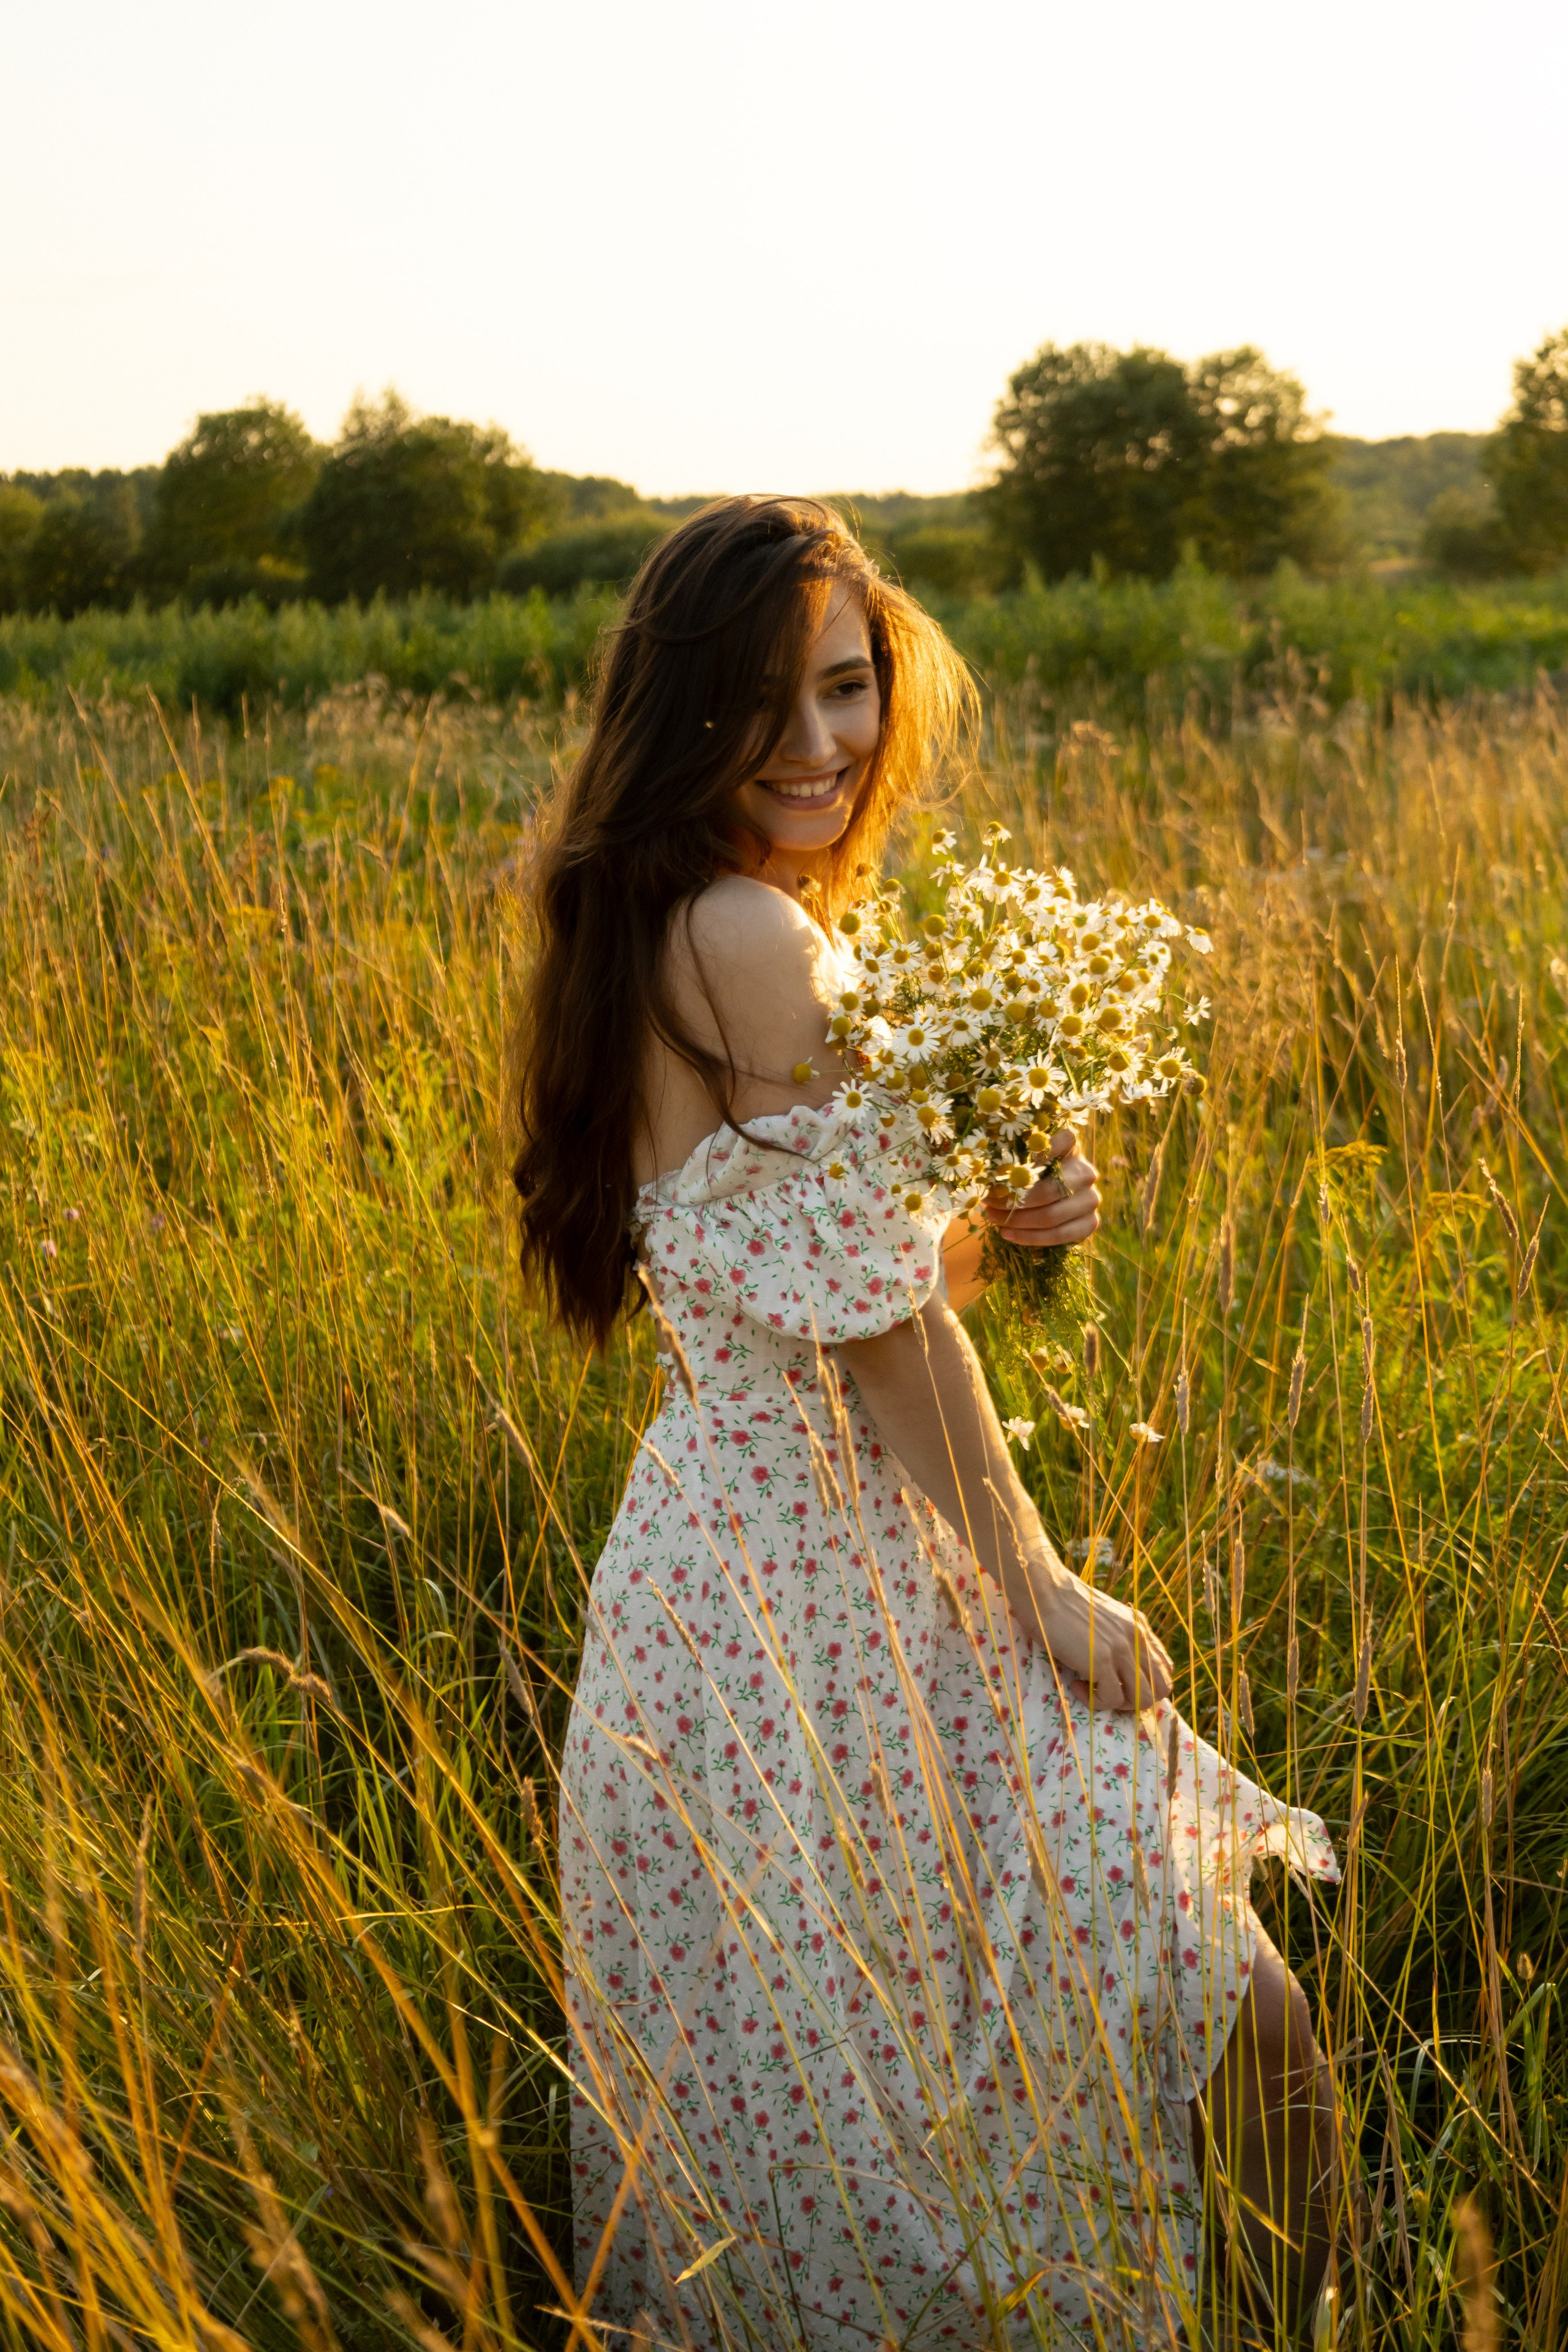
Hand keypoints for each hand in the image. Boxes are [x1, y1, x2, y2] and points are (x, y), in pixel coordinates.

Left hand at [984, 1129, 1099, 1249]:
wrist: (1057, 1200)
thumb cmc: (1034, 1174)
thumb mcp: (1026, 1158)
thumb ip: (1016, 1156)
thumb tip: (988, 1169)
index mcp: (1073, 1149)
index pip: (1062, 1141)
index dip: (1039, 1150)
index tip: (1010, 1163)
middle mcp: (1086, 1173)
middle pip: (1047, 1192)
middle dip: (1013, 1201)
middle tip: (988, 1202)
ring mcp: (1091, 1200)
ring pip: (1050, 1217)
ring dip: (1016, 1221)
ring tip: (992, 1218)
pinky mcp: (1090, 1223)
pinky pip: (1058, 1236)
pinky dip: (1029, 1237)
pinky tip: (1007, 1234)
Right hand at [1014, 1560, 1172, 1710]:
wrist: (1043, 1591)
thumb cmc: (1063, 1604)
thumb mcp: (1104, 1618)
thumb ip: (1118, 1636)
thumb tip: (1118, 1668)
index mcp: (1139, 1626)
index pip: (1164, 1668)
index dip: (1145, 1684)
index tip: (1119, 1683)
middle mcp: (1137, 1637)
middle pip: (1161, 1688)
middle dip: (1137, 1700)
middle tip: (1109, 1693)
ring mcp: (1121, 1649)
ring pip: (1143, 1700)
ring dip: (1119, 1704)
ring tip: (1094, 1691)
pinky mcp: (1101, 1660)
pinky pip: (1111, 1699)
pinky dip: (1094, 1701)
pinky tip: (1076, 1685)